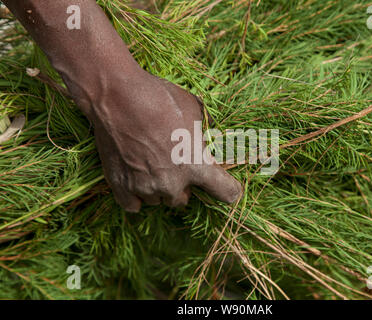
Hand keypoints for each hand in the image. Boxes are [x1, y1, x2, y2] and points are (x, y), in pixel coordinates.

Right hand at [86, 69, 241, 211]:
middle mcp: (173, 184)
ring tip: (149, 163)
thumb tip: (202, 145)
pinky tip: (136, 178)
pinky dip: (136, 195)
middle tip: (172, 163)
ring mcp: (145, 188)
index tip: (228, 187)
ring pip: (158, 200)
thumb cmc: (159, 98)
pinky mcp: (120, 187)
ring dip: (158, 188)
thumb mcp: (194, 111)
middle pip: (184, 199)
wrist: (117, 96)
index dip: (229, 190)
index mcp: (197, 166)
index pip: (227, 193)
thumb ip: (201, 137)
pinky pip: (133, 205)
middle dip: (181, 185)